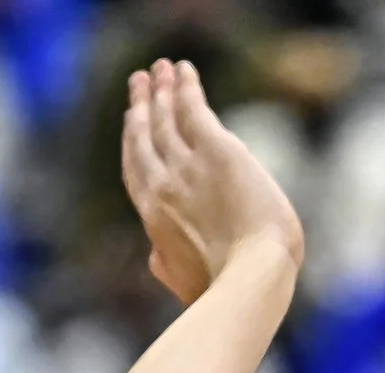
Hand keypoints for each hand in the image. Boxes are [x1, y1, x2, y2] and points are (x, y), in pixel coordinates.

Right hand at [121, 59, 303, 305]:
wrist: (252, 278)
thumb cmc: (224, 290)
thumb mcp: (182, 283)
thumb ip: (165, 264)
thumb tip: (154, 256)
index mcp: (153, 217)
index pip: (136, 169)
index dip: (132, 142)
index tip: (132, 122)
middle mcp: (162, 185)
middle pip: (145, 136)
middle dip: (141, 106)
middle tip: (139, 82)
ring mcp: (187, 166)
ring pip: (166, 118)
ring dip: (161, 89)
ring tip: (161, 69)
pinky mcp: (216, 150)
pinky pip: (194, 109)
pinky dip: (186, 88)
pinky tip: (185, 72)